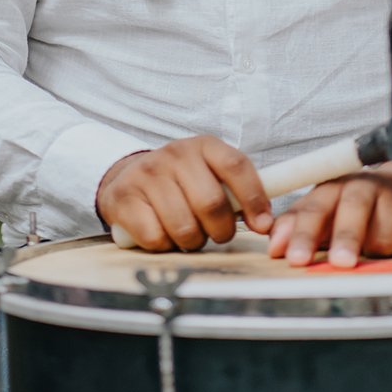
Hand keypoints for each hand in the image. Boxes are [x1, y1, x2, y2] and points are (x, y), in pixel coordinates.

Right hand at [97, 135, 273, 251]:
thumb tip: (267, 224)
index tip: (263, 225)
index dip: (254, 198)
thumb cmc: (180, 183)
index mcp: (204, 146)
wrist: (127, 177)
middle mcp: (175, 154)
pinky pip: (155, 236)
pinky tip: (163, 234)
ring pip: (183, 226)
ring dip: (192, 241)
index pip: (237, 166)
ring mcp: (147, 174)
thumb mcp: (210, 174)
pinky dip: (164, 245)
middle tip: (217, 234)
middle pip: (211, 203)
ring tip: (188, 234)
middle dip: (220, 230)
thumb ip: (238, 192)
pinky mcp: (124, 197)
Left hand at [267, 161, 391, 267]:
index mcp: (333, 187)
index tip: (295, 258)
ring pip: (384, 234)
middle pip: (352, 209)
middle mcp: (363, 185)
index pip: (314, 208)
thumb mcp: (324, 212)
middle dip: (345, 237)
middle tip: (341, 263)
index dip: (303, 233)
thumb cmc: (357, 207)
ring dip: (379, 250)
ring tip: (378, 244)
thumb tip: (274, 247)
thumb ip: (296, 227)